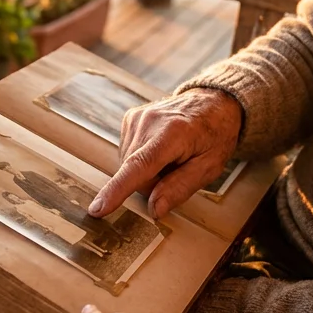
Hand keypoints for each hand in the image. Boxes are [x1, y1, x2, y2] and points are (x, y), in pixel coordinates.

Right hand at [89, 88, 242, 217]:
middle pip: (135, 174)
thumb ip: (181, 188)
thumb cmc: (215, 134)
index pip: (139, 167)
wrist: (212, 102)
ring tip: (171, 156)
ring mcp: (137, 118)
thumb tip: (153, 210)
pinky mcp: (129, 119)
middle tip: (178, 170)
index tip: (97, 209)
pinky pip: (128, 154)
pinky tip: (160, 149)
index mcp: (173, 133)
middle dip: (153, 184)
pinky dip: (142, 159)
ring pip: (129, 167)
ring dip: (148, 172)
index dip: (117, 190)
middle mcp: (149, 122)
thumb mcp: (210, 166)